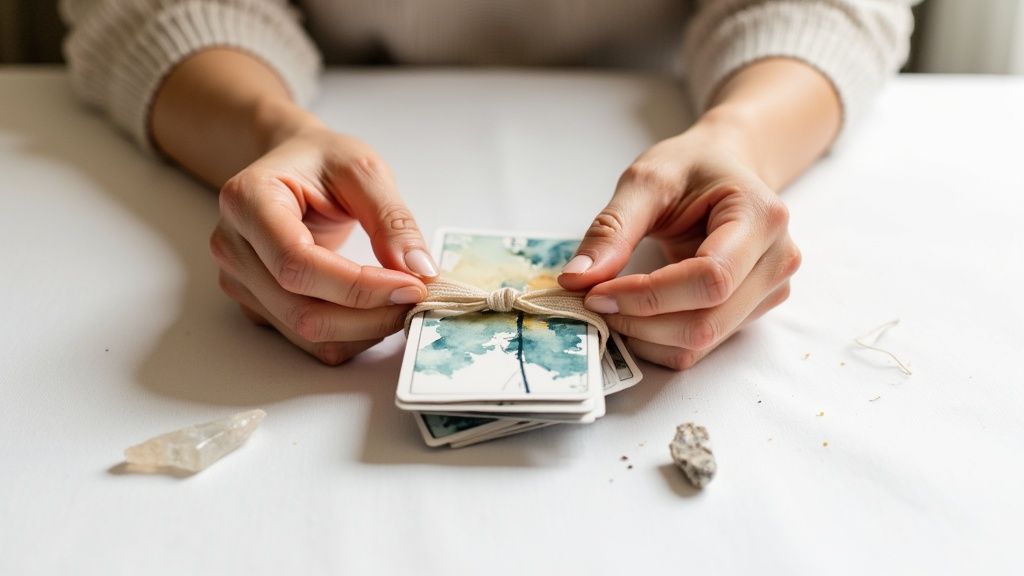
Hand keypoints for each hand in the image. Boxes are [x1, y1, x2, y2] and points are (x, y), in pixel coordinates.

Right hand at [209, 122, 437, 364]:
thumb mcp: (364, 169)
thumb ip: (392, 218)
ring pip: (306, 333)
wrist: (291, 162)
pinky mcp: (256, 304)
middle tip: (417, 298)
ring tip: (400, 303)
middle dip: (370, 315)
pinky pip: (307, 338)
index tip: (412, 284)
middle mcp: (233, 247)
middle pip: (301, 310)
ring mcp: (240, 281)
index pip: (299, 264)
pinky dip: (350, 334)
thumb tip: (419, 269)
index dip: (359, 286)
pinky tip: (375, 310)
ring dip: (364, 330)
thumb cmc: (321, 160)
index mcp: (248, 201)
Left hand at [558, 117, 801, 369]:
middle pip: (706, 321)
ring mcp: (770, 291)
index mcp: (760, 217)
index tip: (596, 292)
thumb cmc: (691, 167)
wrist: (727, 166)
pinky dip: (658, 341)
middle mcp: (777, 260)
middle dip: (641, 322)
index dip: (648, 295)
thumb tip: (577, 278)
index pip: (709, 278)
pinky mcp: (753, 311)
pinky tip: (635, 316)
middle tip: (594, 302)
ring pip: (702, 342)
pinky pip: (702, 346)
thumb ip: (612, 229)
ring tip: (611, 306)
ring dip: (646, 336)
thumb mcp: (646, 180)